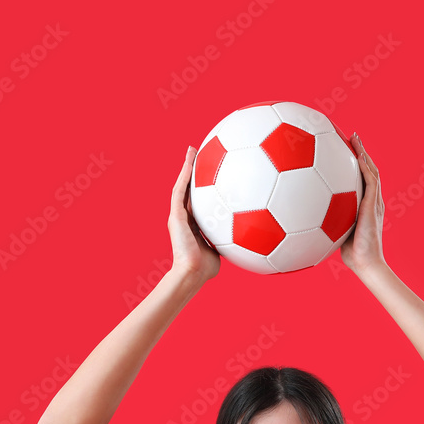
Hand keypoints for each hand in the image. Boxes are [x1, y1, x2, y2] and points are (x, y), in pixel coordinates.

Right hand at [168, 146, 219, 283]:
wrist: (192, 273)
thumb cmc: (206, 269)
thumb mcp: (222, 250)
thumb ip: (230, 240)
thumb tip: (247, 235)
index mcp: (195, 225)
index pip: (201, 202)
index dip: (205, 187)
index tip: (213, 173)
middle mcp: (185, 217)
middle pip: (190, 189)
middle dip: (195, 172)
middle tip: (201, 154)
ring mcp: (178, 215)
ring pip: (183, 186)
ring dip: (187, 167)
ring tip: (192, 150)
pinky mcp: (175, 214)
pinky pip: (180, 190)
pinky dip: (185, 174)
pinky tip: (190, 160)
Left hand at [339, 134, 387, 274]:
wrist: (365, 263)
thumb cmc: (351, 254)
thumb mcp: (334, 234)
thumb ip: (325, 222)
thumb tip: (305, 219)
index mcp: (364, 206)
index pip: (360, 181)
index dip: (354, 165)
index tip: (343, 151)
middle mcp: (371, 201)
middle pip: (367, 170)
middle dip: (360, 152)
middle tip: (351, 137)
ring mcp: (374, 202)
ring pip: (371, 171)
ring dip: (363, 153)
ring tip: (355, 137)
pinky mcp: (373, 205)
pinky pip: (371, 181)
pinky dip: (365, 166)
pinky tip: (357, 155)